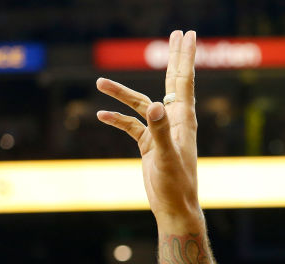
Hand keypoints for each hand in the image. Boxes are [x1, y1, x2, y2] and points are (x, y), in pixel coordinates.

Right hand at [96, 30, 201, 225]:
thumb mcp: (166, 158)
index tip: (186, 34)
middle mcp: (174, 122)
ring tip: (98, 82)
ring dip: (121, 93)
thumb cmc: (176, 186)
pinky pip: (130, 125)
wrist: (175, 210)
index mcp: (183, 120)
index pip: (183, 81)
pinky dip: (117, 119)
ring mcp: (161, 133)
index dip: (184, 57)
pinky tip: (100, 115)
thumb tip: (154, 104)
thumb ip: (160, 131)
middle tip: (176, 33)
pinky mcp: (150, 145)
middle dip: (174, 58)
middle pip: (173, 82)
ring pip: (141, 104)